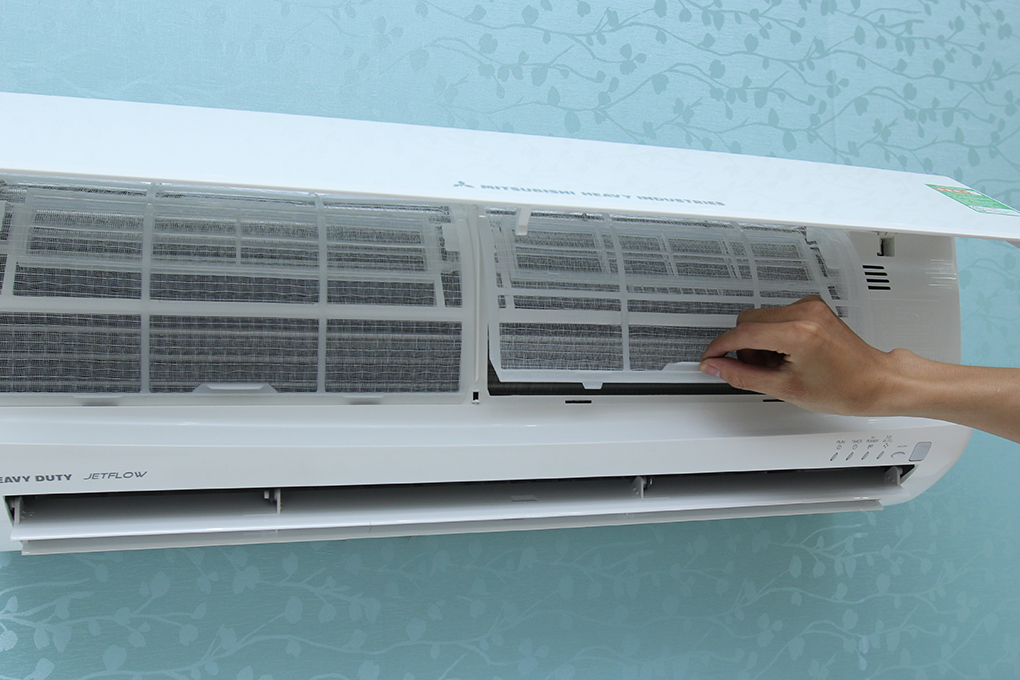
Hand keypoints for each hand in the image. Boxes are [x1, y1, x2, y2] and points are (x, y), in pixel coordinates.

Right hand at [698, 296, 894, 415]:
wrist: (877, 382)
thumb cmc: (845, 388)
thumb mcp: (786, 389)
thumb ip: (743, 376)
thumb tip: (717, 367)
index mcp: (799, 333)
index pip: (743, 334)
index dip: (720, 349)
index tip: (710, 359)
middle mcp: (804, 312)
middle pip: (747, 321)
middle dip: (744, 347)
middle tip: (758, 370)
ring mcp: (810, 307)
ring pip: (760, 318)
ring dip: (759, 342)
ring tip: (779, 365)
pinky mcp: (813, 307)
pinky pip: (776, 316)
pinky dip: (773, 335)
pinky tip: (787, 354)